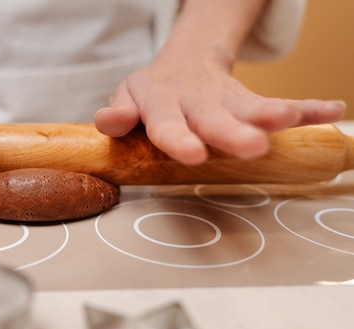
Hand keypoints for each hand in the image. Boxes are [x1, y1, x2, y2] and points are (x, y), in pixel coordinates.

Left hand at [95, 51, 345, 165]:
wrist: (180, 64)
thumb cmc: (150, 93)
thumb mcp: (127, 96)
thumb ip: (118, 111)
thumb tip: (107, 122)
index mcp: (161, 104)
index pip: (169, 125)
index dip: (180, 139)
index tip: (195, 154)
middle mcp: (196, 102)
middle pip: (215, 119)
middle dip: (234, 133)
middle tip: (253, 147)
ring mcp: (225, 100)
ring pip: (250, 108)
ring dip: (272, 114)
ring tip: (294, 119)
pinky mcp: (247, 101)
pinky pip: (278, 103)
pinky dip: (306, 108)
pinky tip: (332, 110)